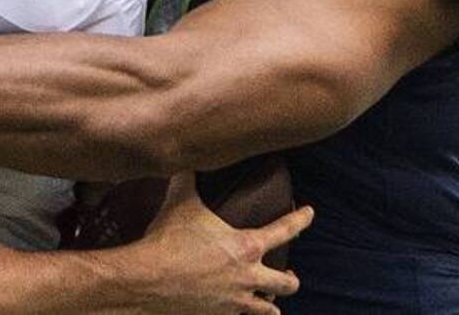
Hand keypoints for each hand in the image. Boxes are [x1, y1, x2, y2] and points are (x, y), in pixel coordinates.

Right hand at [123, 173, 311, 313]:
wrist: (148, 280)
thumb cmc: (168, 240)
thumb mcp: (180, 202)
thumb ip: (187, 179)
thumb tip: (186, 157)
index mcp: (246, 247)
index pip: (285, 230)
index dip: (301, 220)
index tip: (310, 213)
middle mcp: (248, 277)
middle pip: (286, 283)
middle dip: (291, 280)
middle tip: (291, 276)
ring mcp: (234, 301)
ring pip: (266, 310)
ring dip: (270, 306)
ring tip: (271, 305)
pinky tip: (237, 312)